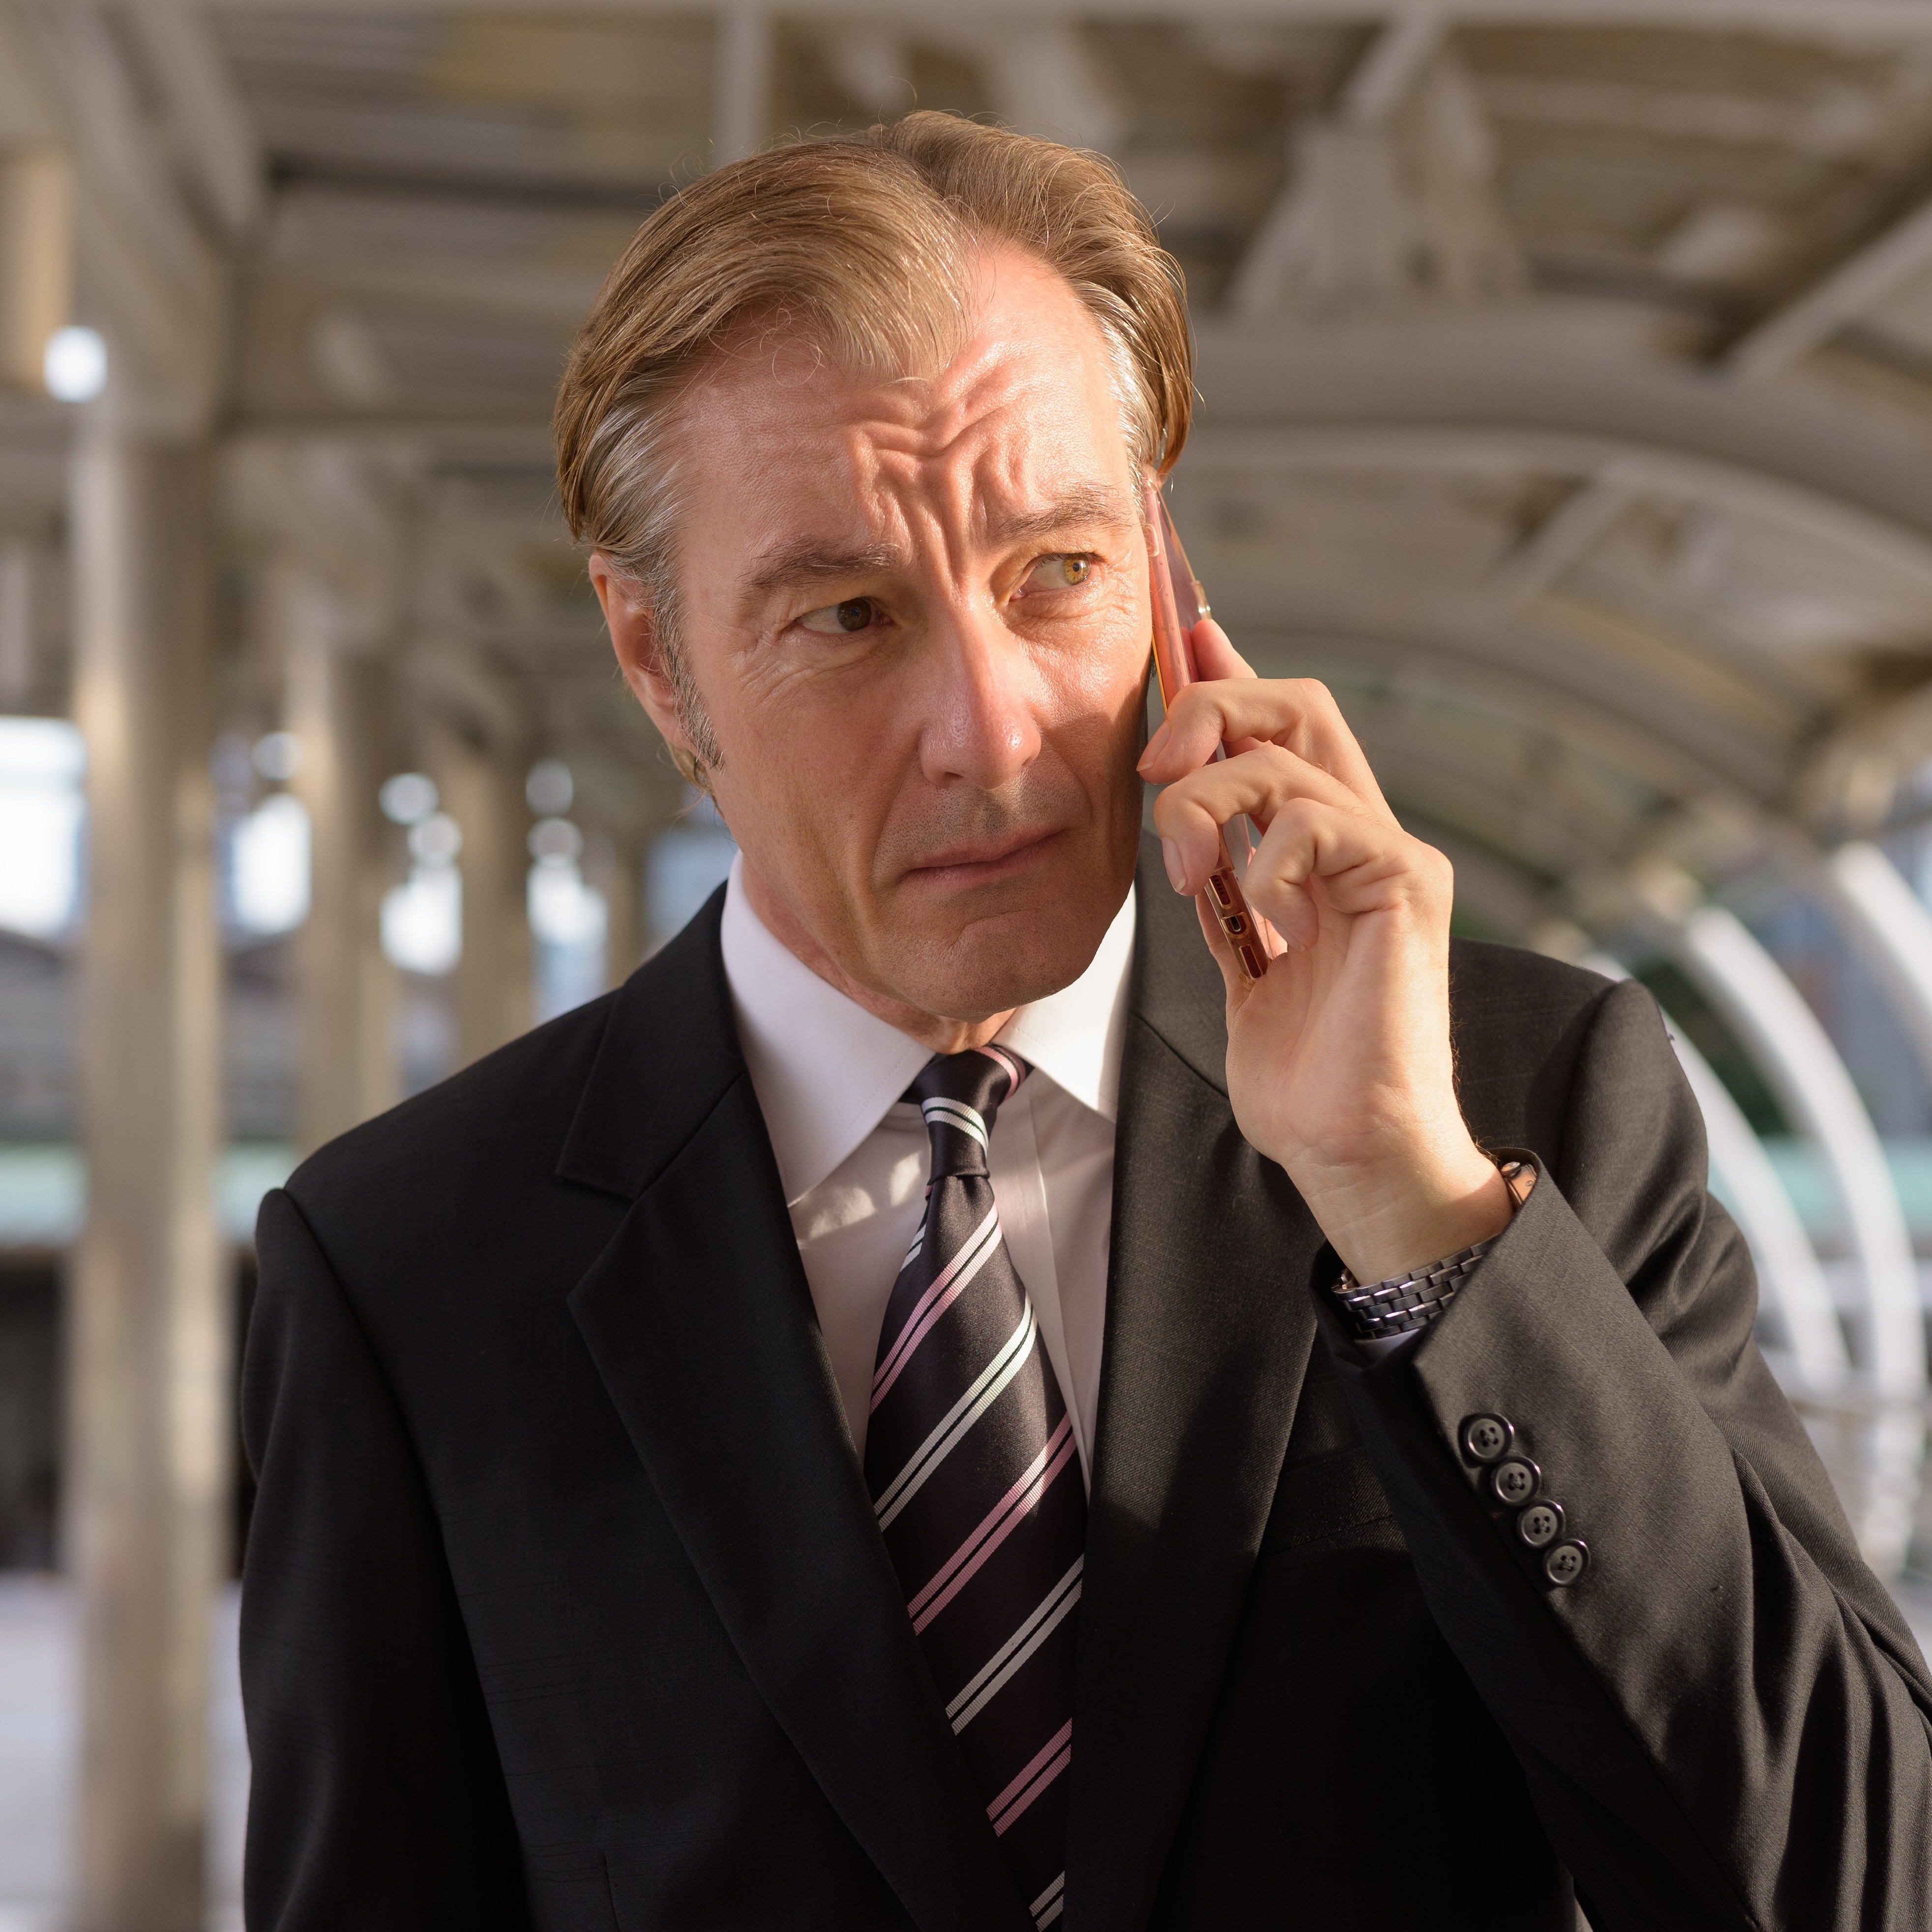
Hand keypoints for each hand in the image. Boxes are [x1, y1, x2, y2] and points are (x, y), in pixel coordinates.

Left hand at [1137, 620, 1510, 1283]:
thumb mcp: (1236, 953)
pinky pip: (1321, 818)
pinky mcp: (1407, 885)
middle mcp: (1364, 836)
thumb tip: (1180, 809)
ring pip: (1290, 754)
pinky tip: (1261, 909)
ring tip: (1187, 876)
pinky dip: (1267, 850)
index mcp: (1323, 848)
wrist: (1350, 1149)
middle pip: (1301, 702)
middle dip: (1214, 706)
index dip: (1229, 670)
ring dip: (1207, 802)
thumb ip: (1219, 878)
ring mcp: (1392, 856)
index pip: (1282, 725)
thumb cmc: (1302, 1072)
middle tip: (1154, 765)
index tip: (1176, 630)